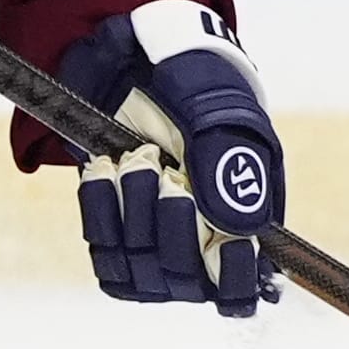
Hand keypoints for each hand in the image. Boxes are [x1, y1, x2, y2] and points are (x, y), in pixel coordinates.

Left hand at [51, 1, 284, 315]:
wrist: (140, 64)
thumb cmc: (195, 86)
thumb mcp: (217, 112)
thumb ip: (229, 166)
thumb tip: (243, 231)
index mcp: (248, 217)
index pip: (244, 284)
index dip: (233, 276)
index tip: (219, 241)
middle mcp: (205, 243)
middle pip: (188, 281)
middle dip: (171, 226)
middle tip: (158, 165)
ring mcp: (158, 245)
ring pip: (142, 272)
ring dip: (132, 214)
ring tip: (131, 158)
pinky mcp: (117, 240)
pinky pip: (105, 257)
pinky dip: (100, 214)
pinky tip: (103, 171)